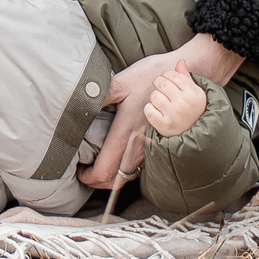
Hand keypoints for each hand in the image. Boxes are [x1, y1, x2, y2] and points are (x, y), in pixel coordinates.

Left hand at [77, 34, 243, 187]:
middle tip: (83, 171)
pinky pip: (138, 167)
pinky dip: (123, 169)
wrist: (182, 76)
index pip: (105, 170)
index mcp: (126, 133)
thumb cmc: (150, 77)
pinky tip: (114, 157)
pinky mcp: (156, 145)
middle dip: (96, 181)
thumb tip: (77, 105)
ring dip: (110, 176)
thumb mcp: (120, 82)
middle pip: (115, 181)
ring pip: (128, 176)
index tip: (77, 171)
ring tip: (95, 165)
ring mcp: (150, 149)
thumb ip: (98, 97)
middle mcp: (139, 147)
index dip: (88, 176)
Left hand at [144, 59, 207, 136]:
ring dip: (155, 98)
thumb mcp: (195, 93)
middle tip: (162, 89)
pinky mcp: (163, 126)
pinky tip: (157, 112)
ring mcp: (173, 116)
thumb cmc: (193, 111)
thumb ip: (186, 77)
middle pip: (161, 83)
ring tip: (162, 103)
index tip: (167, 79)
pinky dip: (150, 110)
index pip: (172, 75)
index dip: (167, 75)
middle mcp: (184, 104)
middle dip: (159, 83)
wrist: (196, 137)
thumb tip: (180, 61)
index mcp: (193, 94)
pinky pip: (148, 110)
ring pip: (154, 96)